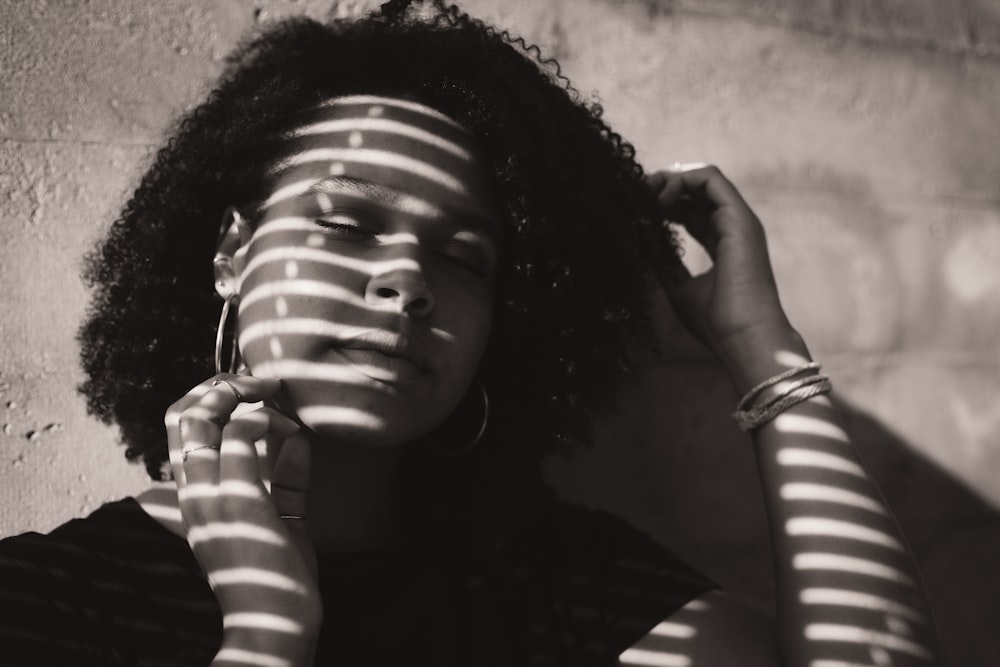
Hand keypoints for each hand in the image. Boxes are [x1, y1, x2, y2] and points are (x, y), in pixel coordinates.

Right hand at [165, 374, 319, 662]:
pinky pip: (239, 441)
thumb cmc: (277, 573)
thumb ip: (286, 478)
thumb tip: (298, 439)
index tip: (249, 391)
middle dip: (217, 386)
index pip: (178, 430)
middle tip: (259, 383)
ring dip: (240, 395)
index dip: (208, 399)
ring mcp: (212, 498)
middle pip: (179, 416)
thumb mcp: (281, 517)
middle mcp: (192, 495)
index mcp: (193, 497)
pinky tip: (287, 426)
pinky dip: (263, 420)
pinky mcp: (241, 502)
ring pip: (200, 420)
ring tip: (272, 397)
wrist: (274, 621)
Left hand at [646, 165, 804, 387]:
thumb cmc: (715, 323)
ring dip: (669, 179)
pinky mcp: (739, 218)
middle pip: (695, 191)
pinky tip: (660, 201)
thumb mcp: (678, 287)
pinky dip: (681, 181)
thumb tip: (641, 235)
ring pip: (703, 178)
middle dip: (661, 187)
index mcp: (722, 244)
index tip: (635, 211)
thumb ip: (663, 261)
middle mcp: (733, 228)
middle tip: (634, 195)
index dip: (661, 205)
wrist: (742, 338)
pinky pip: (710, 180)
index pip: (690, 211)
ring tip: (644, 194)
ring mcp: (738, 221)